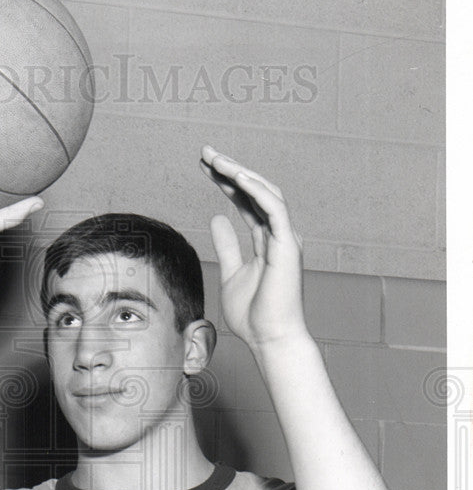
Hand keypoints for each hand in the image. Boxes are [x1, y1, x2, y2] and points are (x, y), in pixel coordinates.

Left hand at [200, 145, 307, 353]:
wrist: (269, 339)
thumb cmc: (253, 315)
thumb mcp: (230, 273)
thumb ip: (226, 246)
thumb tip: (216, 218)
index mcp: (265, 239)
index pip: (245, 201)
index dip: (225, 181)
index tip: (203, 166)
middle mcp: (277, 234)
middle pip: (254, 191)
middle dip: (230, 169)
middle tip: (205, 151)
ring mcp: (284, 238)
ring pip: (264, 192)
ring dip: (240, 172)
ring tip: (214, 159)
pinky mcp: (287, 245)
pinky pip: (274, 208)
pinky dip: (256, 190)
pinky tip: (236, 176)